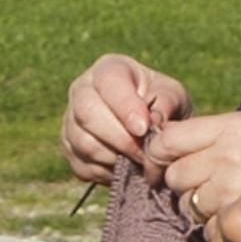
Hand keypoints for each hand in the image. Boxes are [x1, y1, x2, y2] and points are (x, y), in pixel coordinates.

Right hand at [61, 51, 192, 186]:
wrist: (147, 127)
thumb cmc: (161, 103)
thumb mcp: (173, 95)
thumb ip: (167, 102)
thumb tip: (153, 122)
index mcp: (108, 69)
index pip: (109, 83)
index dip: (125, 107)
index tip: (143, 129)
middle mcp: (81, 90)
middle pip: (87, 112)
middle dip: (120, 138)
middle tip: (145, 153)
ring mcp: (70, 120)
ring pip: (84, 143)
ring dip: (115, 158)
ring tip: (138, 160)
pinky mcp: (68, 148)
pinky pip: (82, 165)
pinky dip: (107, 172)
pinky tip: (124, 167)